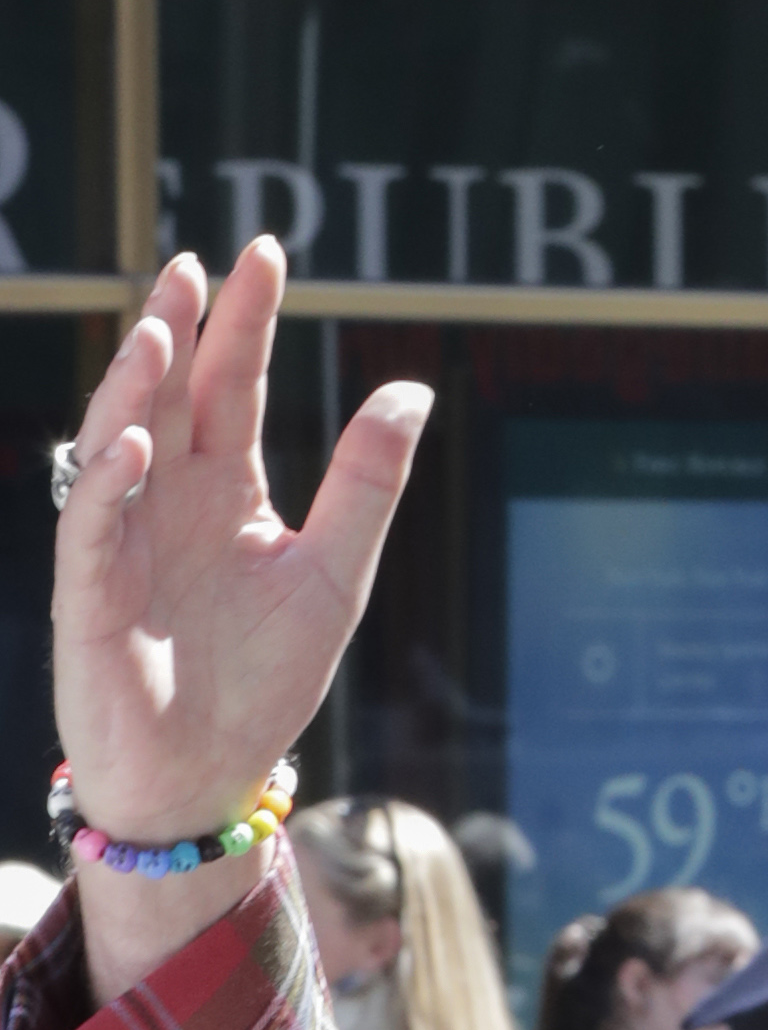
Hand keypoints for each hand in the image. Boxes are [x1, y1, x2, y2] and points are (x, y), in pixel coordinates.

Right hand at [54, 238, 428, 850]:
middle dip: (180, 327)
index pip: (236, 385)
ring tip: (161, 327)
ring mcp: (124, 536)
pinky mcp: (91, 588)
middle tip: (196, 265)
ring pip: (120, 436)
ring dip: (136, 382)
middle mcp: (169, 497)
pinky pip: (93, 520)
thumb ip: (366, 486)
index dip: (247, 321)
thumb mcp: (332, 578)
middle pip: (172, 391)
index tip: (264, 252)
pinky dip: (112, 479)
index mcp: (227, 490)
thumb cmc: (261, 684)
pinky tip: (140, 441)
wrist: (205, 777)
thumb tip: (413, 389)